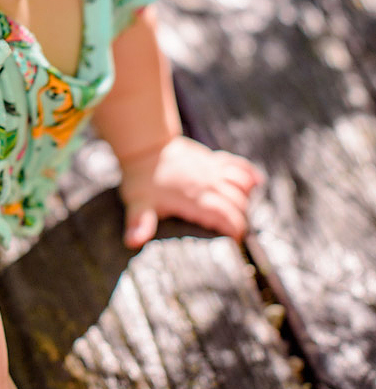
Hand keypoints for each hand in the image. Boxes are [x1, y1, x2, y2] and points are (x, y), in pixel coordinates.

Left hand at [121, 135, 262, 247]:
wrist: (144, 147)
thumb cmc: (141, 180)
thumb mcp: (138, 204)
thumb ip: (139, 223)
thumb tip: (132, 241)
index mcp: (193, 199)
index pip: (224, 216)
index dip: (234, 228)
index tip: (235, 240)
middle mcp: (207, 184)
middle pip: (237, 202)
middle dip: (241, 217)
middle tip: (237, 229)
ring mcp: (211, 170)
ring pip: (240, 183)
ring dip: (246, 196)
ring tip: (243, 209)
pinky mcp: (211, 159)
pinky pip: (236, 163)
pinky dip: (248, 172)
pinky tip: (256, 182)